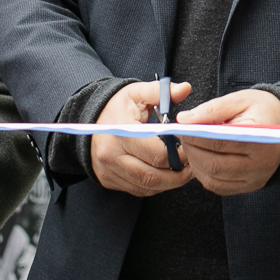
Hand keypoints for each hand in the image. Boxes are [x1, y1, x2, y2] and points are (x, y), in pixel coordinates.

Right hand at [90, 82, 195, 196]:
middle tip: (192, 166)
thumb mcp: (137, 93)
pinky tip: (165, 176)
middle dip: (178, 174)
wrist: (87, 119)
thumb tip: (185, 88)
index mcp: (121, 133)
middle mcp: (112, 155)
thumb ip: (161, 92)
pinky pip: (137, 190)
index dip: (180, 155)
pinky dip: (155, 186)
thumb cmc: (116, 106)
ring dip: (169, 183)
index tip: (191, 150)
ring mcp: (109, 171)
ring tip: (183, 172)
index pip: (158, 154)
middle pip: (153, 176)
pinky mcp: (108, 180)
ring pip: (146, 187)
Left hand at [177, 89, 279, 195]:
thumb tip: (184, 119)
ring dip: (195, 164)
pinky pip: (219, 187)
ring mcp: (255, 179)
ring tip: (190, 147)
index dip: (195, 136)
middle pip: (215, 164)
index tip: (180, 127)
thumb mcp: (240, 100)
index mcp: (261, 138)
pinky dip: (204, 175)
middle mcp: (260, 164)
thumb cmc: (262, 110)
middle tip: (182, 137)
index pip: (220, 142)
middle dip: (192, 151)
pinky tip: (201, 160)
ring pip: (214, 179)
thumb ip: (212, 109)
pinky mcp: (248, 186)